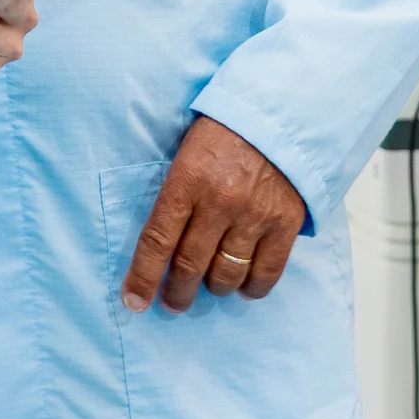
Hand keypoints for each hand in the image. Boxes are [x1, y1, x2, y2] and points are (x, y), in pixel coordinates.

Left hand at [120, 116, 305, 313]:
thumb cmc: (222, 132)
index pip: (158, 238)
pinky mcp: (284, 225)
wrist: (276, 115)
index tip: (133, 300)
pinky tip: (242, 286)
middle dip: (176, 292)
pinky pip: (265, 274)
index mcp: (187, 178)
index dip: (143, 276)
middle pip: (190, 264)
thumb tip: (161, 240)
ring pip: (226, 275)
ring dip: (213, 288)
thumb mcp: (187, 152)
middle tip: (171, 302)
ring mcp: (254, 216)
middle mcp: (220, 202)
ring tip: (208, 286)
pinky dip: (251, 288)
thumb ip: (176, 193)